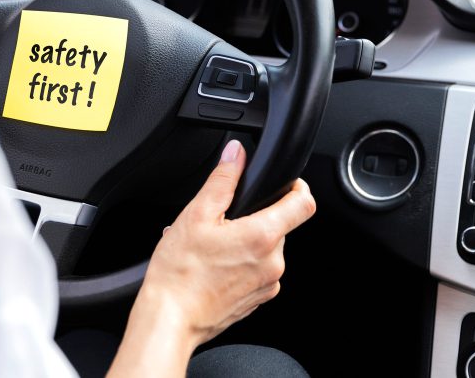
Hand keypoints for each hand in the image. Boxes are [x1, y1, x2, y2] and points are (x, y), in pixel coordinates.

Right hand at [138, 140, 316, 345]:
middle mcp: (274, 262)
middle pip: (280, 225)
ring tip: (213, 247)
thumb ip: (223, 179)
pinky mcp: (258, 299)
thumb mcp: (197, 214)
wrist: (170, 319)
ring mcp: (267, 284)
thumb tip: (236, 154)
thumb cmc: (180, 272)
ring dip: (247, 241)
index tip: (286, 183)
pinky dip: (243, 263)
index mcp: (263, 236)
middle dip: (256, 217)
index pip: (304, 203)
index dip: (297, 186)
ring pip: (267, 249)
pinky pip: (259, 270)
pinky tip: (215, 266)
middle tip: (223, 222)